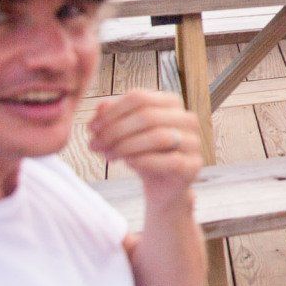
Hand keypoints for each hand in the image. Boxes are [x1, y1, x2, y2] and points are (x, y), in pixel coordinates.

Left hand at [88, 91, 202, 208]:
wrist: (162, 187)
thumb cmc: (144, 156)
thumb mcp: (124, 135)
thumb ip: (113, 118)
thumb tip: (100, 107)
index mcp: (171, 103)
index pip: (140, 97)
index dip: (112, 112)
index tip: (91, 128)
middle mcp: (187, 118)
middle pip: (148, 116)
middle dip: (115, 131)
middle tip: (95, 145)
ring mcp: (193, 142)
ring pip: (158, 137)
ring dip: (126, 146)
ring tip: (108, 156)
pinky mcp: (193, 165)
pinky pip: (168, 160)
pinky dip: (144, 161)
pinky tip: (127, 164)